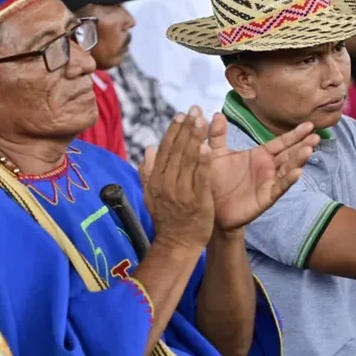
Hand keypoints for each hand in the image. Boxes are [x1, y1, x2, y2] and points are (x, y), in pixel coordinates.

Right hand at [139, 107, 214, 250]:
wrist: (177, 245)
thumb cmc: (167, 219)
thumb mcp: (151, 195)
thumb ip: (148, 172)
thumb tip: (147, 149)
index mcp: (156, 180)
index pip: (165, 149)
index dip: (173, 130)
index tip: (181, 115)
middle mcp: (167, 183)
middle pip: (177, 150)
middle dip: (186, 128)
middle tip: (194, 110)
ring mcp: (182, 192)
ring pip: (188, 160)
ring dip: (195, 138)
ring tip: (202, 120)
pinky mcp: (198, 201)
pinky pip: (201, 178)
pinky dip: (203, 162)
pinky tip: (207, 147)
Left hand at [200, 113, 319, 231]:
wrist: (208, 206)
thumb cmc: (214, 179)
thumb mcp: (215, 154)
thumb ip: (217, 135)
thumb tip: (218, 114)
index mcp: (259, 155)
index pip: (281, 142)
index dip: (295, 134)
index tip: (310, 124)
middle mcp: (268, 168)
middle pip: (290, 154)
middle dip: (303, 144)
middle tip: (317, 135)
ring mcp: (268, 182)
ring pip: (288, 169)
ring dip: (299, 159)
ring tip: (309, 149)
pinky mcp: (265, 197)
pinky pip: (279, 187)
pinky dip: (288, 180)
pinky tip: (298, 172)